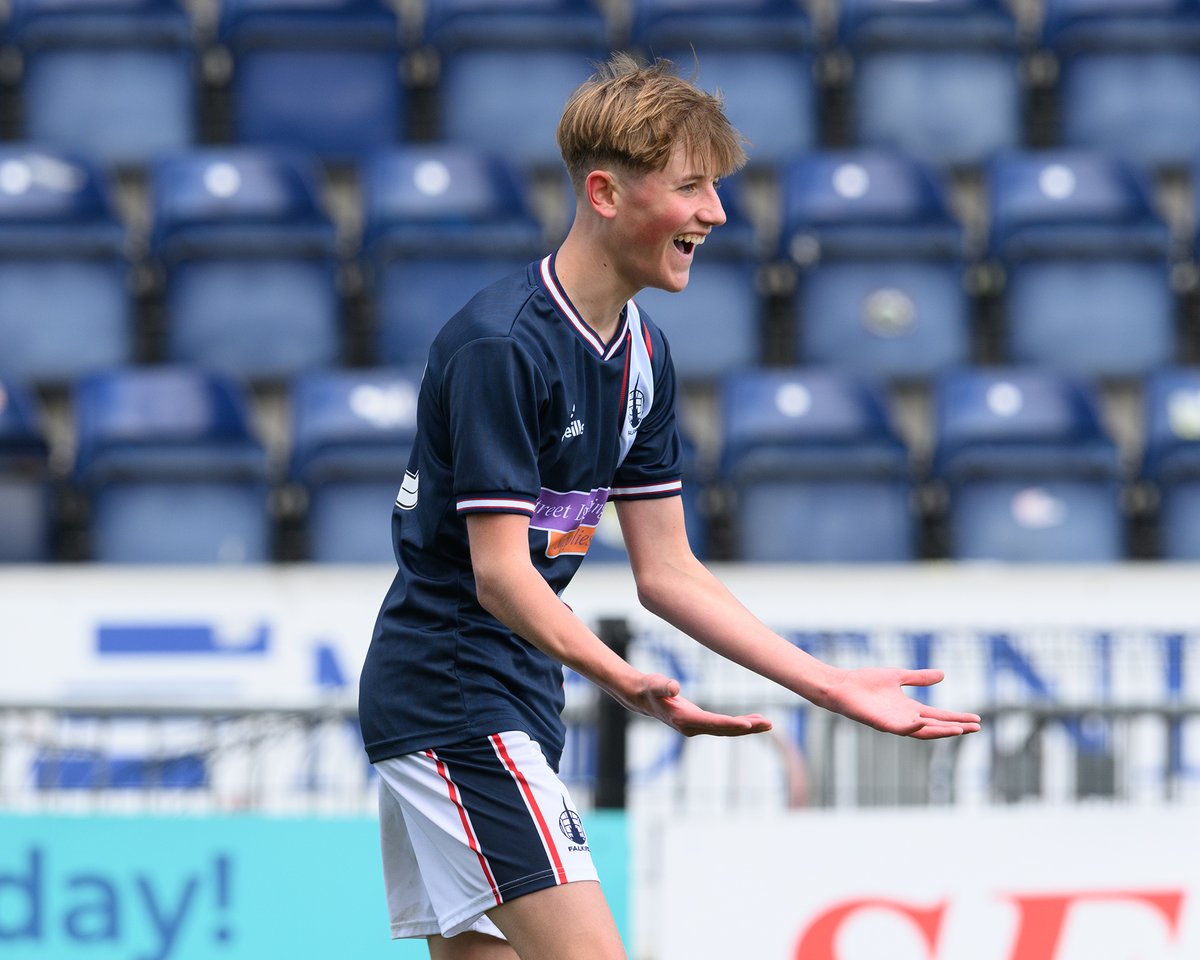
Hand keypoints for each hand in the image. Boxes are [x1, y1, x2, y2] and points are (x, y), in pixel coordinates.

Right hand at [622, 673, 772, 737]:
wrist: (641, 698)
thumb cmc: (649, 688)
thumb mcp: (655, 684)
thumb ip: (664, 686)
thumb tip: (675, 687)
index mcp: (684, 719)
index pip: (713, 723)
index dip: (732, 724)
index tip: (749, 724)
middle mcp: (691, 727)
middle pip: (724, 730)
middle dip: (747, 727)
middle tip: (769, 724)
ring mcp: (696, 727)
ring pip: (726, 730)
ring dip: (747, 727)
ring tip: (768, 723)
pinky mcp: (699, 723)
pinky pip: (722, 726)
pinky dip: (738, 724)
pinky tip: (752, 721)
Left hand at [818, 668, 980, 739]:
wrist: (842, 685)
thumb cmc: (866, 682)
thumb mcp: (899, 677)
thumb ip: (919, 678)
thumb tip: (943, 674)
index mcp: (910, 709)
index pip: (939, 716)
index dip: (957, 718)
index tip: (977, 720)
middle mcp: (905, 718)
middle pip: (936, 726)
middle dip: (955, 727)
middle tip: (976, 728)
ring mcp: (893, 722)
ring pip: (921, 731)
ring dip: (940, 731)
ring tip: (959, 729)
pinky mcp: (880, 722)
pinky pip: (899, 728)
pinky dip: (912, 726)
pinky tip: (923, 721)